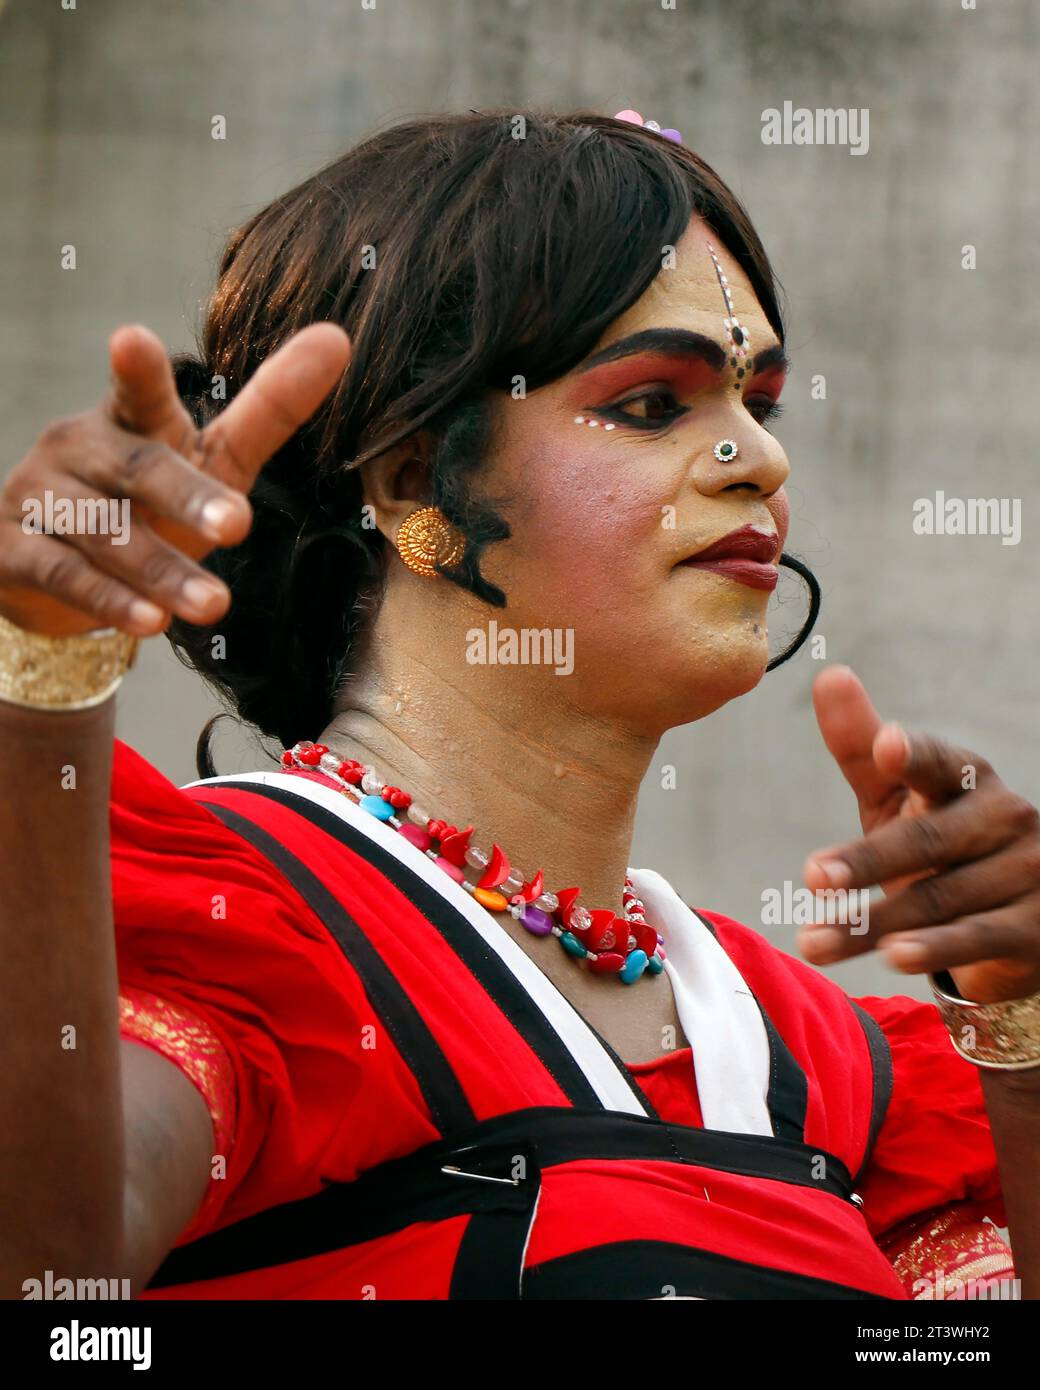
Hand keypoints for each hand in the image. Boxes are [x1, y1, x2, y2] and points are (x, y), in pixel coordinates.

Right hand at [0, 322, 350, 637]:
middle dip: (188, 499)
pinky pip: (66, 575)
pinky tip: (151, 623)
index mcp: (129, 420)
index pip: (136, 391)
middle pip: (138, 471)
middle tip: (238, 526)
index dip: (137, 370)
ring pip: (104, 533)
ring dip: (160, 571)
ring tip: (214, 605)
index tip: (131, 340)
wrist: (53, 568)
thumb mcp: (213, 457)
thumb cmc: (152, 502)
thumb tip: (336, 337)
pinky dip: (109, 601)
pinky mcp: (15, 551)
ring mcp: (42, 498)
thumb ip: (268, 407)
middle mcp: (80, 449)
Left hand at [798, 665, 1039, 1003]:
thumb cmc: (938, 838)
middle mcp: (1004, 817)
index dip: (914, 754)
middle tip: (811, 877)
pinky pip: (977, 936)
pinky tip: (891, 957)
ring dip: (871, 924)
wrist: (1014, 915)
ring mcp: (1027, 873)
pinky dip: (934, 948)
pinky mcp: (1035, 927)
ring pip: (939, 898)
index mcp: (967, 776)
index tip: (887, 744)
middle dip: (866, 862)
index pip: (939, 762)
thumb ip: (861, 745)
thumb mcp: (897, 795)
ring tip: (813, 940)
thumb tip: (831, 673)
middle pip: (927, 840)